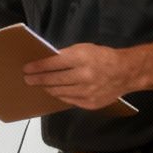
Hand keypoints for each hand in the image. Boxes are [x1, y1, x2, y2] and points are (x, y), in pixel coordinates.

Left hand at [22, 44, 138, 110]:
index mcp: (81, 58)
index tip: (27, 68)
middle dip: (38, 79)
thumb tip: (47, 62)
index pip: (53, 64)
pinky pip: (68, 100)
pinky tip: (55, 91)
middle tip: (28, 79)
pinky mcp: (90, 103)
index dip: (38, 67)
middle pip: (54, 80)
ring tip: (40, 85)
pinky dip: (60, 95)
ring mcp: (87, 92)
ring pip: (59, 92)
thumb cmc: (103, 57)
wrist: (125, 73)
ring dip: (47, 88)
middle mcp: (83, 76)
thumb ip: (66, 56)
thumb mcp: (85, 49)